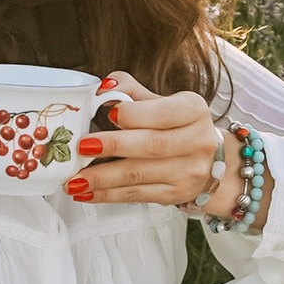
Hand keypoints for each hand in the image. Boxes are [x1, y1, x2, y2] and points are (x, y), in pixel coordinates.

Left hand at [65, 72, 224, 210]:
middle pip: (151, 146)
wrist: (209, 161)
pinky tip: (87, 192)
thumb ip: (132, 92)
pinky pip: (136, 195)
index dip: (135, 114)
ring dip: (102, 178)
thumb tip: (102, 87)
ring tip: (75, 178)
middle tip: (83, 146)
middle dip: (113, 146)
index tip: (109, 112)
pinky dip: (108, 195)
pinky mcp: (175, 195)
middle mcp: (197, 142)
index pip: (163, 113)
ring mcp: (187, 172)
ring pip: (139, 175)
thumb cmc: (178, 126)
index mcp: (193, 111)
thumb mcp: (163, 102)